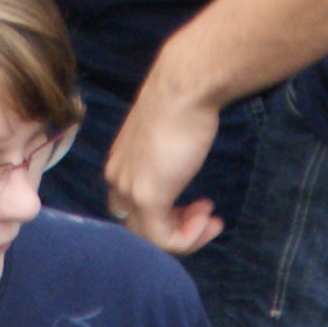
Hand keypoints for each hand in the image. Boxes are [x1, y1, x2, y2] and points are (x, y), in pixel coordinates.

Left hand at [104, 68, 223, 255]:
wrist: (184, 87)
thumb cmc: (181, 103)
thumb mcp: (165, 139)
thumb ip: (162, 160)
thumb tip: (176, 169)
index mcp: (119, 164)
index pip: (132, 208)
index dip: (168, 215)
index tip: (198, 205)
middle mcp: (117, 178)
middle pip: (140, 226)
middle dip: (177, 227)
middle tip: (206, 215)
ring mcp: (130, 189)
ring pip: (151, 237)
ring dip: (186, 234)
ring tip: (210, 218)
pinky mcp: (148, 195)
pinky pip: (164, 238)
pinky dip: (189, 237)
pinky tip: (208, 219)